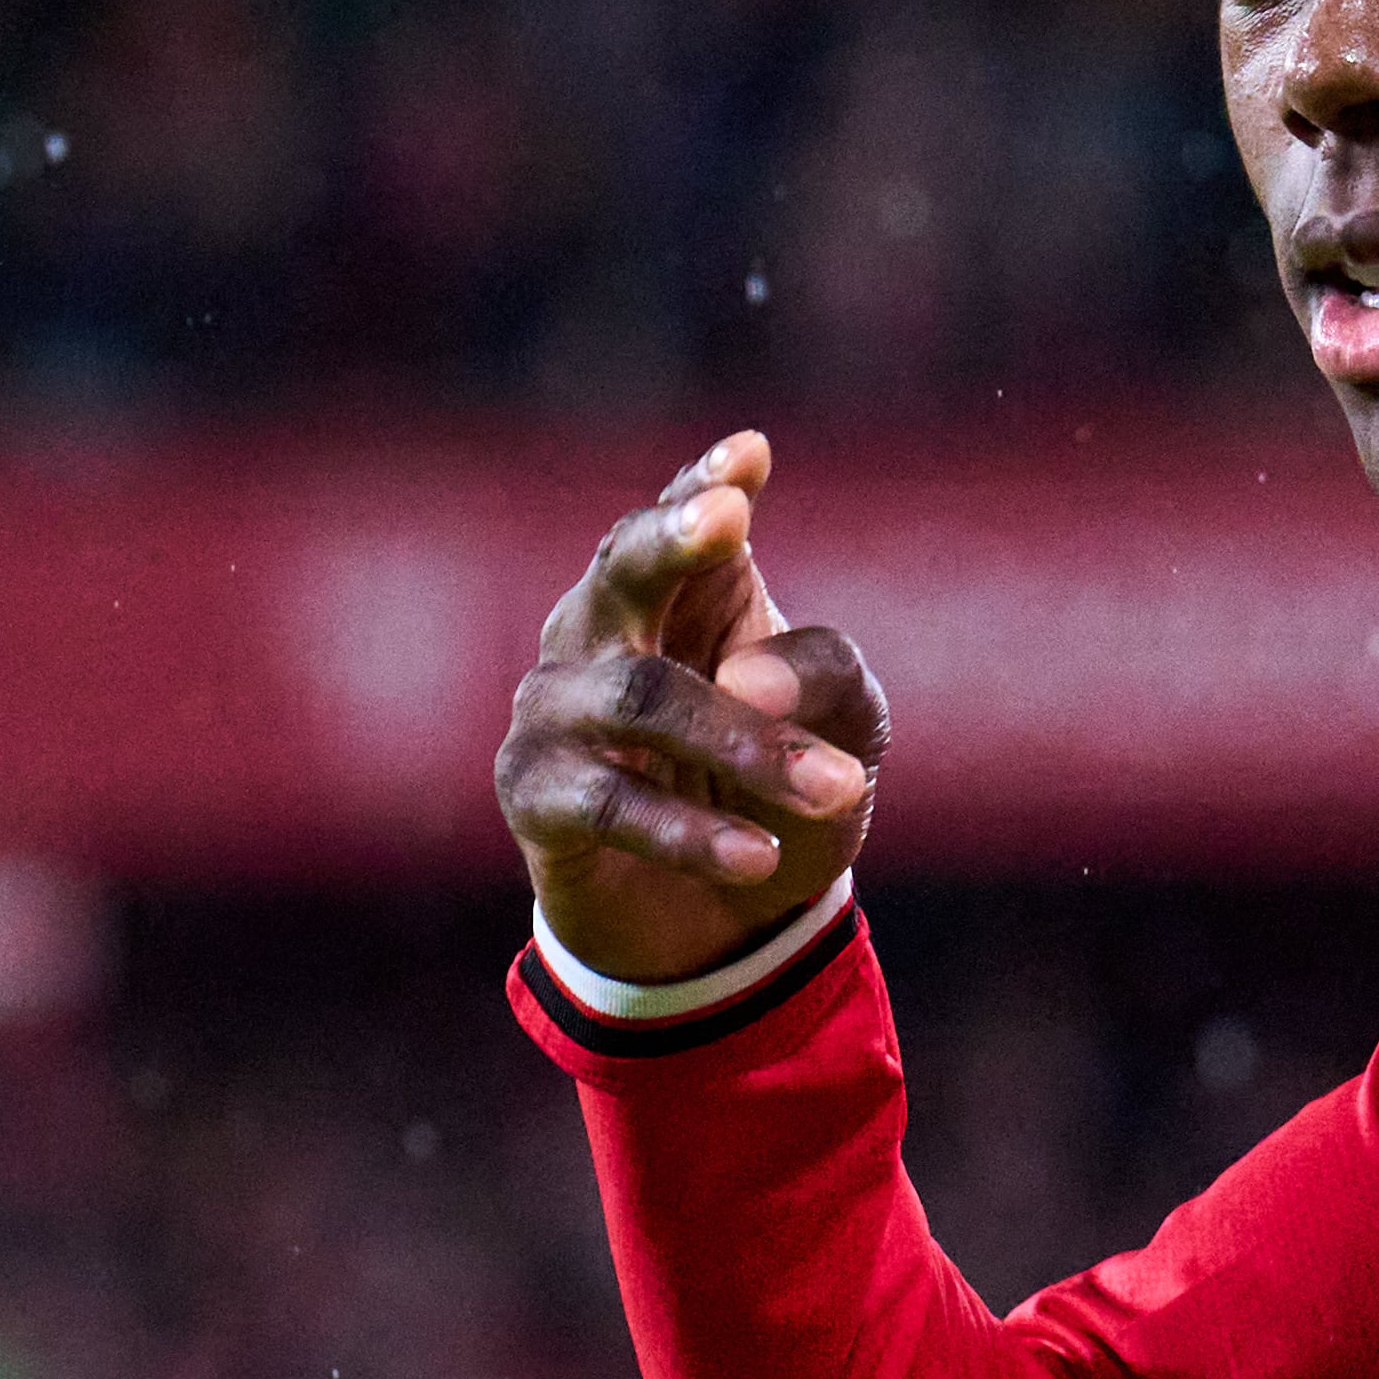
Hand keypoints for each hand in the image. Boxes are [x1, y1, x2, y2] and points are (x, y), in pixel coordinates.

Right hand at [494, 430, 889, 988]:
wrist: (716, 921)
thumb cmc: (774, 787)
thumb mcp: (846, 727)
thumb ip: (823, 676)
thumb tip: (748, 679)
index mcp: (682, 587)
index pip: (684, 517)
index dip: (707, 483)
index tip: (750, 457)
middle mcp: (603, 626)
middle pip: (622, 566)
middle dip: (671, 539)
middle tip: (728, 520)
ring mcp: (555, 704)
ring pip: (639, 695)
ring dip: (744, 743)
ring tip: (835, 787)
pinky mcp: (531, 790)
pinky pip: (607, 799)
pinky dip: (690, 830)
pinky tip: (758, 854)